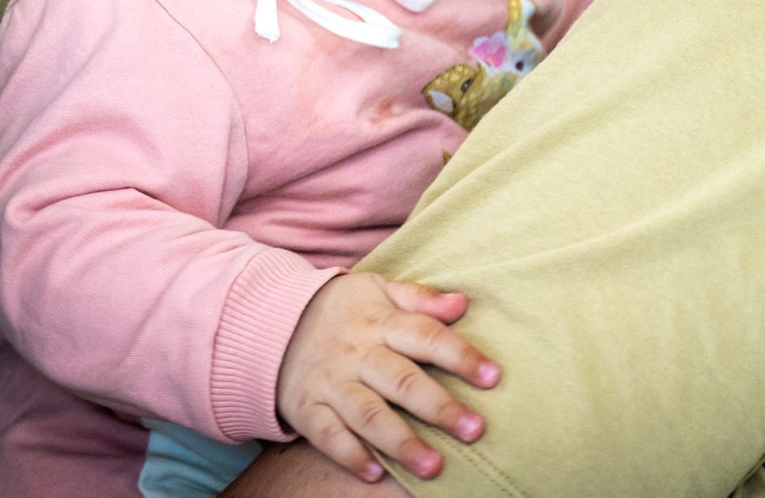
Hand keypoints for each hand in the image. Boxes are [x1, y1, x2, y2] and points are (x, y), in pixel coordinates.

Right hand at [277, 272, 500, 483]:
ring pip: (368, 415)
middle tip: (475, 430)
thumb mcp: (377, 290)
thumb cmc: (342, 309)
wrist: (271, 323)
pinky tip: (376, 474)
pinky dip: (350, 456)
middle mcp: (358, 354)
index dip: (461, 355)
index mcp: (380, 321)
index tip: (493, 377)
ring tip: (434, 466)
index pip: (426, 336)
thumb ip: (420, 299)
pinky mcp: (307, 408)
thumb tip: (462, 304)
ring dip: (401, 442)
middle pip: (402, 381)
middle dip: (439, 407)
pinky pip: (328, 436)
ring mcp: (331, 383)